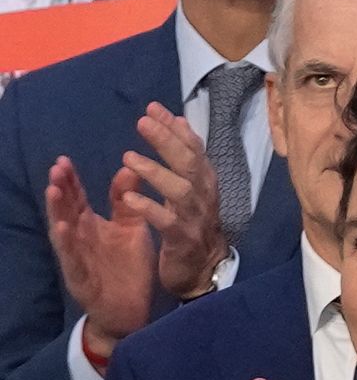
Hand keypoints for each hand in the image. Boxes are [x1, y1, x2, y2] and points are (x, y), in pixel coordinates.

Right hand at [43, 154, 158, 357]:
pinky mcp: (80, 277)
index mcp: (90, 224)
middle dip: (60, 189)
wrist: (131, 311)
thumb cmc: (128, 268)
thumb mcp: (131, 230)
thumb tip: (130, 169)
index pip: (77, 198)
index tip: (64, 159)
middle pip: (66, 209)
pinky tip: (62, 228)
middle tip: (57, 167)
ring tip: (53, 191)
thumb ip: (127, 203)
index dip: (70, 180)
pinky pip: (72, 258)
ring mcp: (77, 256)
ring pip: (63, 230)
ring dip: (57, 211)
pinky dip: (67, 243)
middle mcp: (79, 237)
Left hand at [117, 105, 225, 300]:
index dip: (175, 128)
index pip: (194, 149)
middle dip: (167, 141)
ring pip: (181, 191)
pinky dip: (149, 208)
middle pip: (190, 164)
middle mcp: (204, 197)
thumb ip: (185, 155)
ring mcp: (196, 219)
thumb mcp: (191, 187)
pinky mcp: (183, 240)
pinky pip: (167, 222)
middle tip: (141, 122)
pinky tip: (129, 197)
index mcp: (205, 183)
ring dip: (155, 172)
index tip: (152, 108)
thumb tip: (179, 121)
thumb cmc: (193, 225)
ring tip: (128, 157)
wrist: (204, 271)